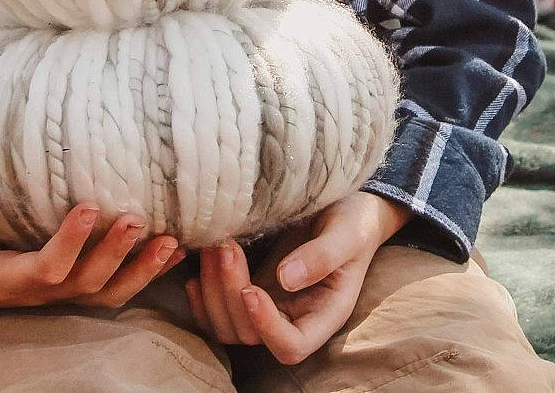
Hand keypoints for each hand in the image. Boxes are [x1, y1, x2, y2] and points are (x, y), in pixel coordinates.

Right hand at [0, 197, 184, 314]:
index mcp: (11, 279)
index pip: (47, 267)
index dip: (70, 242)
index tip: (89, 206)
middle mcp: (44, 291)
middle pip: (87, 283)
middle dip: (115, 254)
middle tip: (138, 220)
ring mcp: (64, 291)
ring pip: (109, 292)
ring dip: (142, 270)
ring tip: (171, 242)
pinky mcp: (79, 285)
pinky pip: (117, 287)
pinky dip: (148, 272)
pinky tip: (175, 250)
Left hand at [186, 192, 408, 364]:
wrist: (345, 207)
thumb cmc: (354, 221)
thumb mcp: (348, 233)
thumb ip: (323, 256)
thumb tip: (287, 279)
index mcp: (324, 314)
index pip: (292, 346)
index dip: (266, 328)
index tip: (251, 289)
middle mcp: (294, 318)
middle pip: (250, 335)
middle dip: (230, 295)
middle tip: (225, 247)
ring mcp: (271, 307)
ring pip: (228, 325)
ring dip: (213, 292)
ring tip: (214, 246)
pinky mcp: (253, 290)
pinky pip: (218, 312)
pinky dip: (203, 298)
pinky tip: (200, 268)